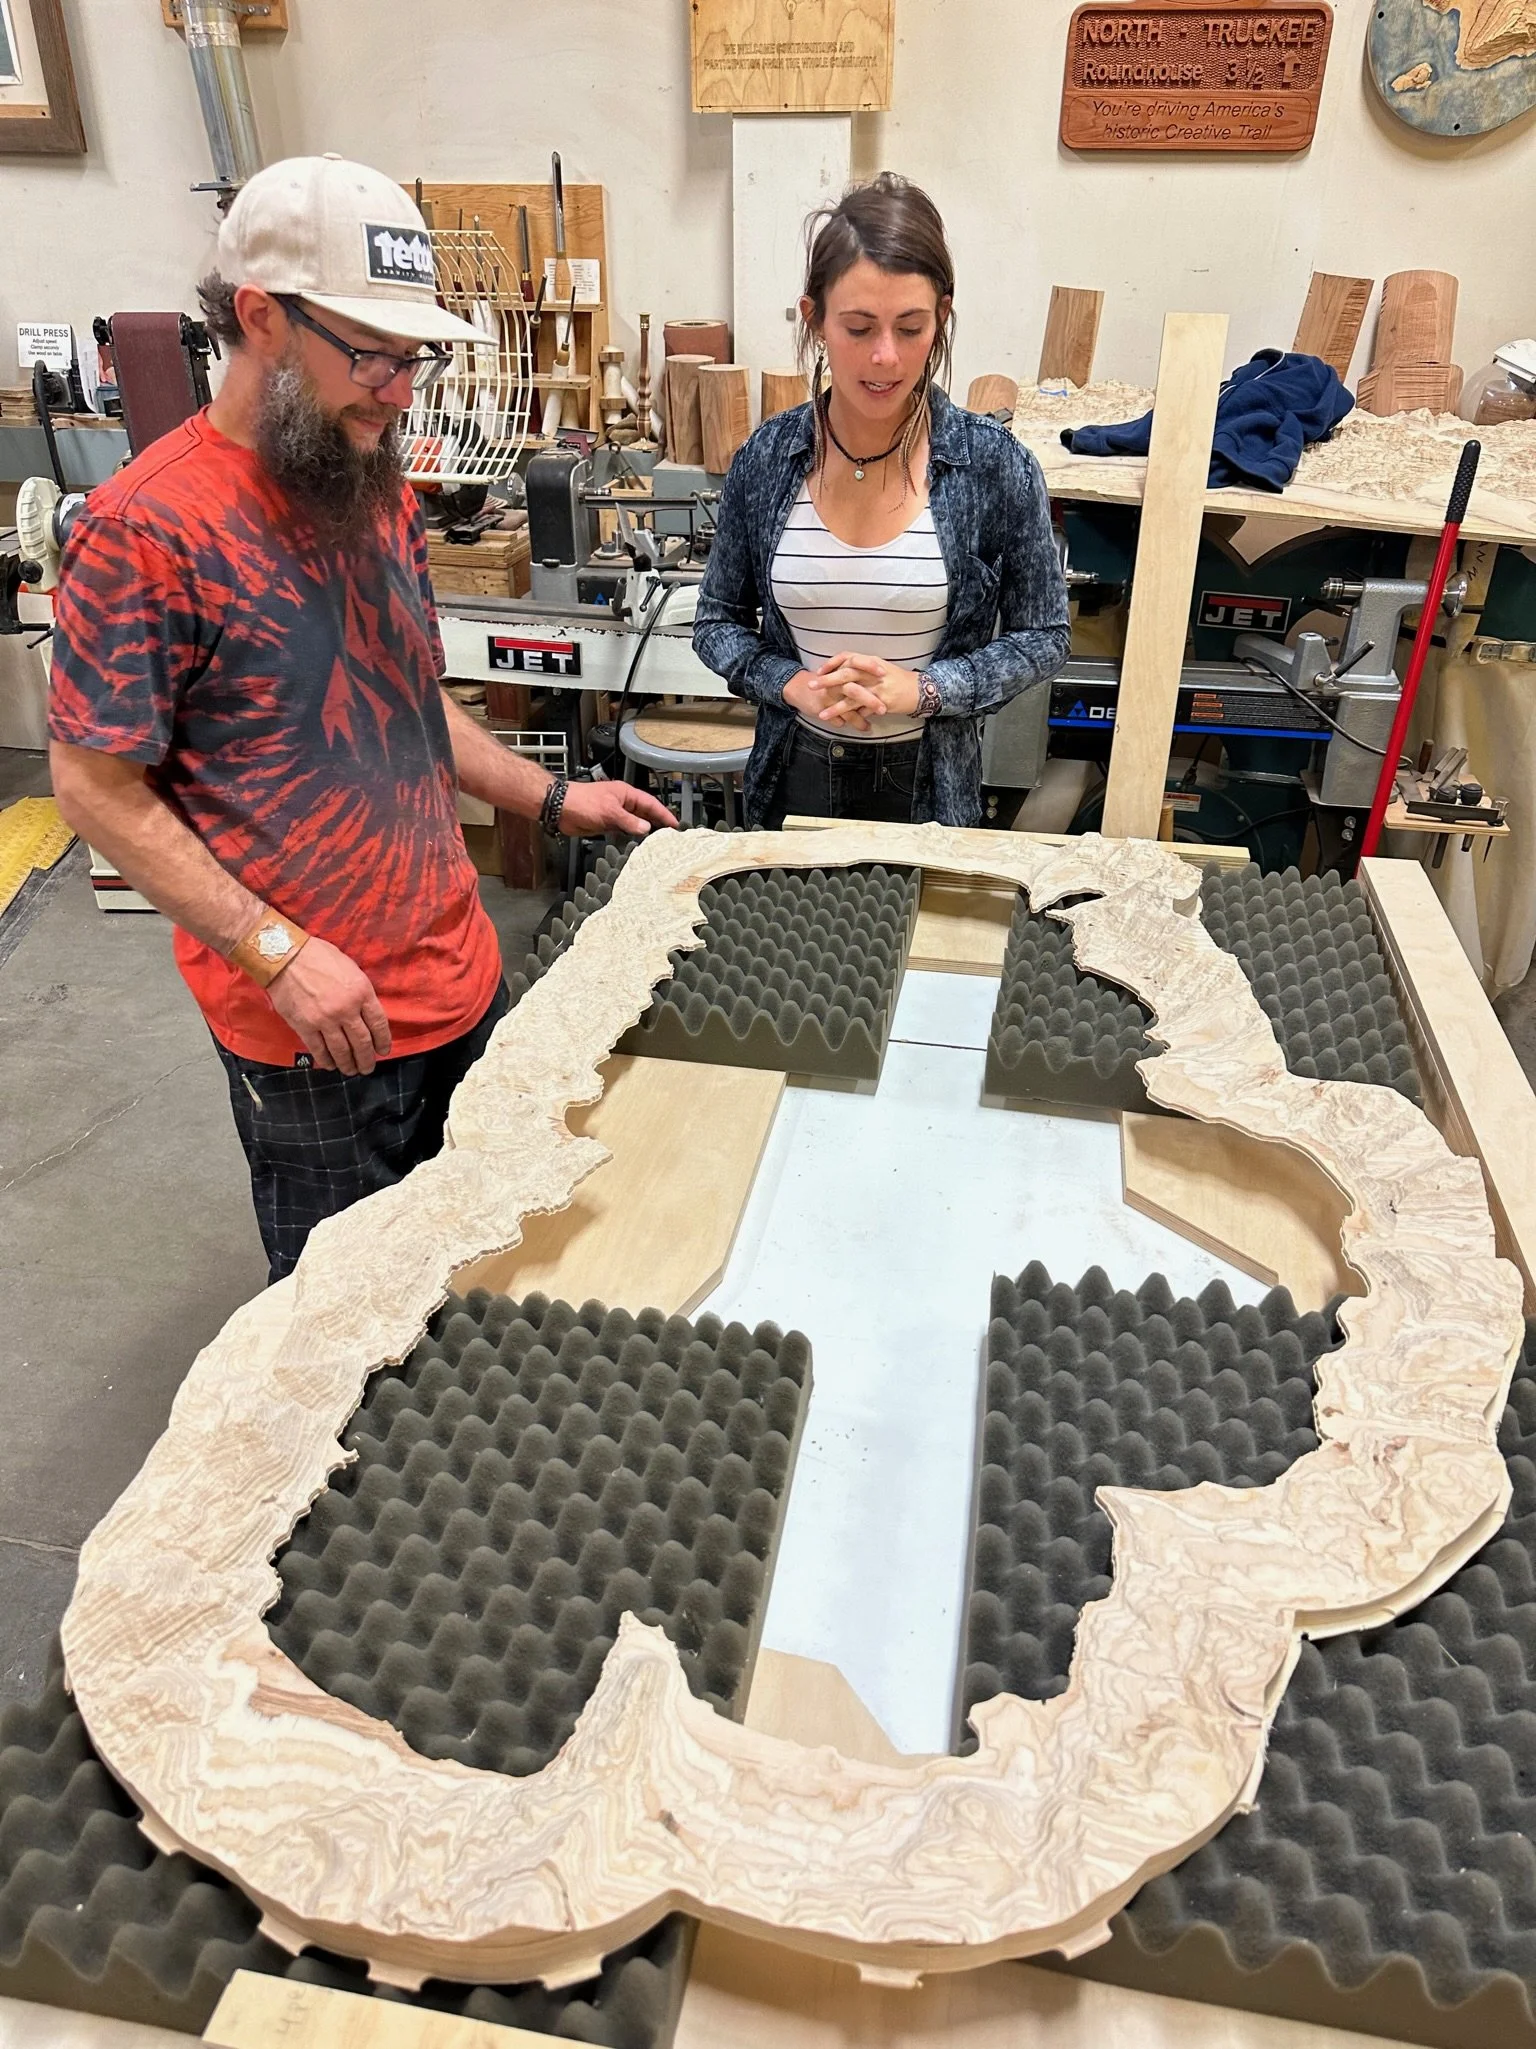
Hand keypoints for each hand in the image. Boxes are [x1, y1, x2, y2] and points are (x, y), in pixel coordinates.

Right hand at [267, 937, 391, 1075]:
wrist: (284, 957)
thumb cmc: (318, 957)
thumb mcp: (350, 968)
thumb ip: (360, 991)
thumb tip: (366, 1011)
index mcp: (361, 992)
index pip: (379, 1023)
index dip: (383, 1041)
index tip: (383, 1051)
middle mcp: (346, 1009)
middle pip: (362, 1042)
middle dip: (366, 1059)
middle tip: (367, 1067)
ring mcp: (325, 1020)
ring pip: (342, 1050)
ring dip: (348, 1064)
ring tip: (351, 1070)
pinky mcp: (305, 1027)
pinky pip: (318, 1050)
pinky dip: (326, 1060)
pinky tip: (330, 1065)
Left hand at [558, 778, 676, 837]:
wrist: (560, 808)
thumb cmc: (582, 801)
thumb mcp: (610, 812)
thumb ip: (629, 821)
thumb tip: (646, 828)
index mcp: (626, 794)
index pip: (650, 804)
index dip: (663, 814)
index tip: (675, 824)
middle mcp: (622, 804)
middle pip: (645, 814)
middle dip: (657, 823)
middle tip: (670, 836)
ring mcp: (615, 814)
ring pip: (635, 824)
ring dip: (644, 833)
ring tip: (658, 844)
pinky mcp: (607, 825)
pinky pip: (623, 832)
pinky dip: (631, 838)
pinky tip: (637, 846)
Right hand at [783, 669, 875, 733]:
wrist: (799, 687)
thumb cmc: (825, 679)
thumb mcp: (839, 670)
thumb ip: (856, 673)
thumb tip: (878, 677)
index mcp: (841, 669)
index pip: (857, 663)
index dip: (870, 667)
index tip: (883, 673)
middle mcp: (835, 682)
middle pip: (854, 689)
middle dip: (869, 700)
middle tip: (883, 710)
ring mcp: (828, 696)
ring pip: (846, 709)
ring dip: (858, 720)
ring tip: (869, 727)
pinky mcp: (821, 708)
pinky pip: (836, 719)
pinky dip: (846, 724)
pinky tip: (859, 728)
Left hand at [814, 653, 922, 724]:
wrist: (919, 689)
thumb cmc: (898, 679)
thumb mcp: (880, 668)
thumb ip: (863, 669)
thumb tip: (845, 674)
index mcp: (870, 661)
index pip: (847, 657)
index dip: (831, 663)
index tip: (818, 671)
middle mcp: (872, 672)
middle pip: (845, 674)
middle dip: (826, 681)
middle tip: (810, 686)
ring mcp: (877, 687)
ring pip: (851, 696)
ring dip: (835, 707)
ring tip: (822, 714)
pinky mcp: (881, 701)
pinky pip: (863, 710)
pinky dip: (853, 717)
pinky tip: (843, 723)